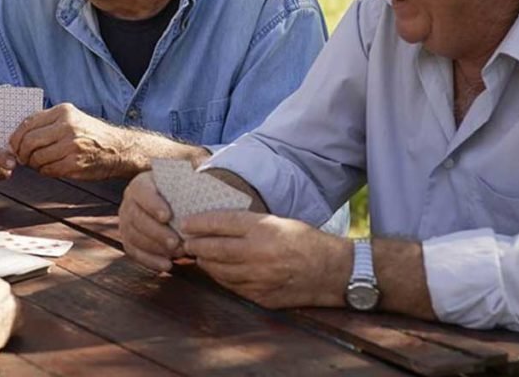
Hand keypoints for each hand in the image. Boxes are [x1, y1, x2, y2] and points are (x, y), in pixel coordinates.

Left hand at [9, 103, 128, 179]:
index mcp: (63, 112)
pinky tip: (50, 168)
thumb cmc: (91, 134)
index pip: (28, 123)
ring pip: (37, 158)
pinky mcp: (75, 164)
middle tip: (23, 158)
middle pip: (29, 141)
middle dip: (22, 152)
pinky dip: (44, 171)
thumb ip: (48, 122)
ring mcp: (71, 146)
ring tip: (39, 163)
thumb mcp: (72, 118)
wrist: (118, 149)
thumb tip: (19, 135)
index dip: (16, 137)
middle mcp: (67, 126)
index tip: (14, 145)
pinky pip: (48, 170)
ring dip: (33, 164)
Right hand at [119, 170, 182, 270]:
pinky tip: (167, 265)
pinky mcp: (128, 240)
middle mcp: (129, 202)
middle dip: (157, 232)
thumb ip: (189, 181)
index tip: (167, 216)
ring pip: (134, 236)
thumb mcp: (183, 183)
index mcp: (141, 185)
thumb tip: (198, 177)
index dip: (153, 204)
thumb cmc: (180, 193)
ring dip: (156, 248)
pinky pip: (134, 252)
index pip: (142, 192)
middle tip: (176, 243)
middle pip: (137, 218)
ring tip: (178, 253)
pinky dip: (150, 260)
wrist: (172, 205)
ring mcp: (126, 222)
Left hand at [181, 211, 350, 308]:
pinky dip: (220, 277)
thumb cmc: (305, 241)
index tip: (186, 222)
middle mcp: (259, 254)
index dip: (200, 222)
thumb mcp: (279, 222)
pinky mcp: (261, 296)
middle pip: (214, 249)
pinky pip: (231, 286)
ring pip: (219, 270)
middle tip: (185, 241)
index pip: (222, 223)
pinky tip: (216, 270)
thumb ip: (248, 224)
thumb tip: (216, 223)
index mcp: (265, 229)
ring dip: (205, 262)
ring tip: (198, 255)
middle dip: (195, 244)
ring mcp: (259, 278)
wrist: (333, 272)